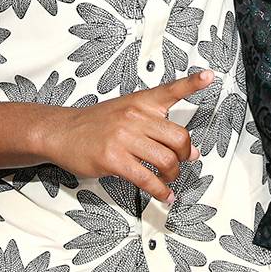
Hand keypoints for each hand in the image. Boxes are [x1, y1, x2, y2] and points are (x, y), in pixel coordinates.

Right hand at [40, 70, 210, 201]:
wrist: (61, 132)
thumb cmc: (96, 124)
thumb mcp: (125, 112)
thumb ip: (155, 126)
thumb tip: (191, 151)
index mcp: (140, 101)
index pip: (170, 89)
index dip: (192, 82)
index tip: (209, 75)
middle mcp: (134, 116)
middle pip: (178, 137)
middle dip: (185, 155)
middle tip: (180, 162)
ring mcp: (124, 138)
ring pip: (166, 160)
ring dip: (173, 175)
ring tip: (168, 179)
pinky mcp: (114, 160)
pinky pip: (147, 179)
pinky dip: (161, 192)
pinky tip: (164, 196)